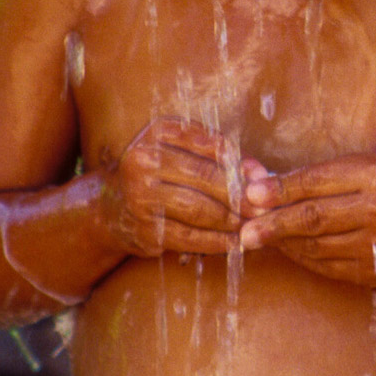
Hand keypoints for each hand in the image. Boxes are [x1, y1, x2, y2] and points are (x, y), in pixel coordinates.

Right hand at [103, 117, 249, 257]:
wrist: (111, 206)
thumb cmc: (160, 173)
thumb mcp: (182, 151)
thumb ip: (221, 156)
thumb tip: (259, 173)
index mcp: (158, 132)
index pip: (211, 144)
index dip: (241, 164)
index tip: (263, 181)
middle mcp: (145, 160)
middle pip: (205, 177)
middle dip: (240, 195)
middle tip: (264, 208)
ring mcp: (140, 195)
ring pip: (198, 209)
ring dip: (231, 220)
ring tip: (253, 225)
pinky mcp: (144, 227)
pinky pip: (188, 237)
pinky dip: (216, 242)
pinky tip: (233, 243)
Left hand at [238, 151, 375, 286]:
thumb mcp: (366, 163)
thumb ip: (316, 174)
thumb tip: (259, 180)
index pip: (318, 183)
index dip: (281, 190)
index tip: (250, 193)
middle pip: (314, 219)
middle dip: (274, 224)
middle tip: (244, 230)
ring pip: (317, 246)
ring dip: (284, 242)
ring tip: (259, 237)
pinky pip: (329, 267)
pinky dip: (304, 258)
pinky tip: (288, 248)